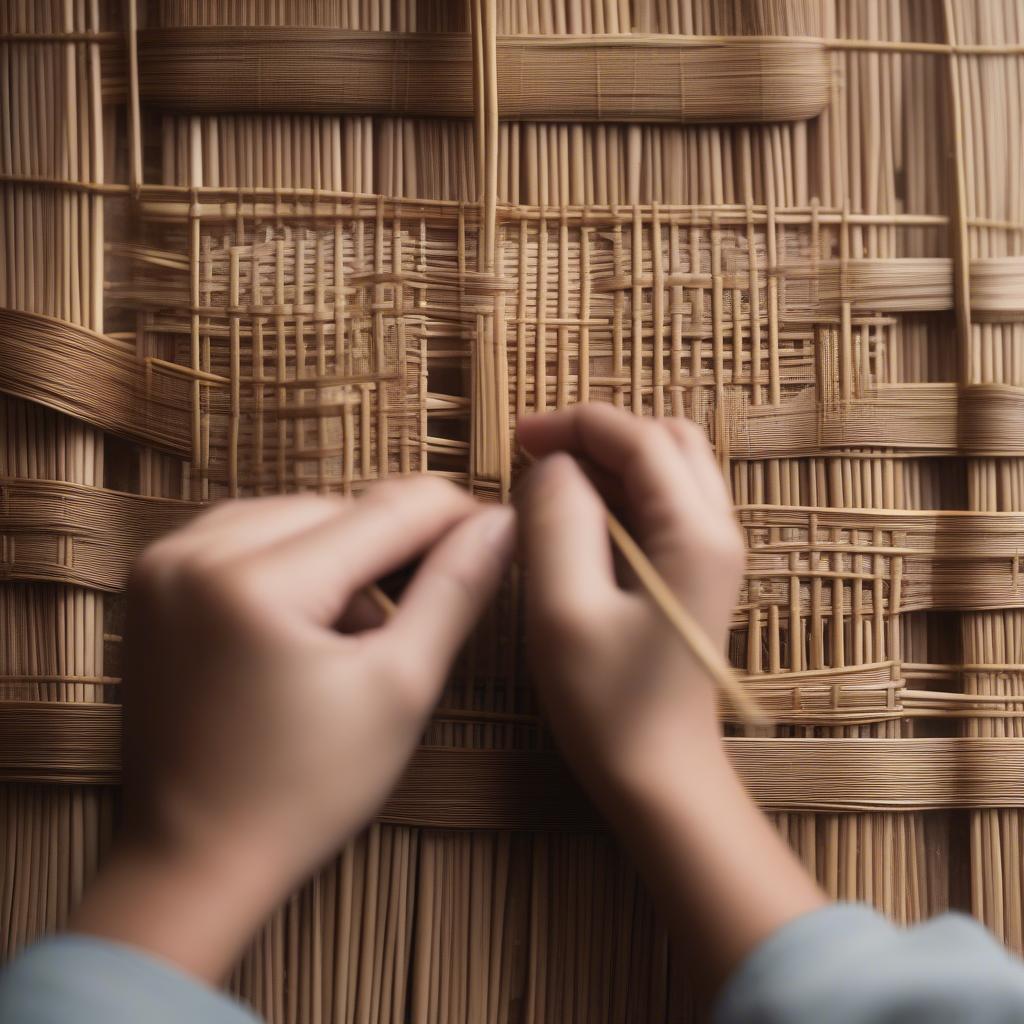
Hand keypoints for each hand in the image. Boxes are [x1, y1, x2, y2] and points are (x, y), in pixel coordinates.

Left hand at [71, 479, 513, 980]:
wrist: (192, 862)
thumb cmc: (301, 793)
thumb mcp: (399, 689)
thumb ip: (454, 592)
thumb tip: (500, 522)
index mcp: (257, 582)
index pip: (389, 509)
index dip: (454, 516)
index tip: (493, 533)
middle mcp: (196, 554)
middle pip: (339, 508)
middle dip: (389, 550)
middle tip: (416, 615)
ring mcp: (165, 564)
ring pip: (294, 517)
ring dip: (339, 556)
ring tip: (353, 634)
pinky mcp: (154, 580)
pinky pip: (245, 536)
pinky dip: (289, 563)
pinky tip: (305, 623)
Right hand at [516, 405, 823, 991]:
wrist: (660, 778)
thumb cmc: (608, 706)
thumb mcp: (564, 611)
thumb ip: (555, 522)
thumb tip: (550, 465)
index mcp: (694, 534)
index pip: (639, 439)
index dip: (575, 425)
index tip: (517, 438)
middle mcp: (717, 531)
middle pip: (665, 439)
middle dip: (598, 435)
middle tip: (536, 459)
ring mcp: (711, 552)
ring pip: (666, 468)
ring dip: (608, 462)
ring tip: (549, 488)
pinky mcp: (695, 573)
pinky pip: (662, 505)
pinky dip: (618, 494)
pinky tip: (576, 522)